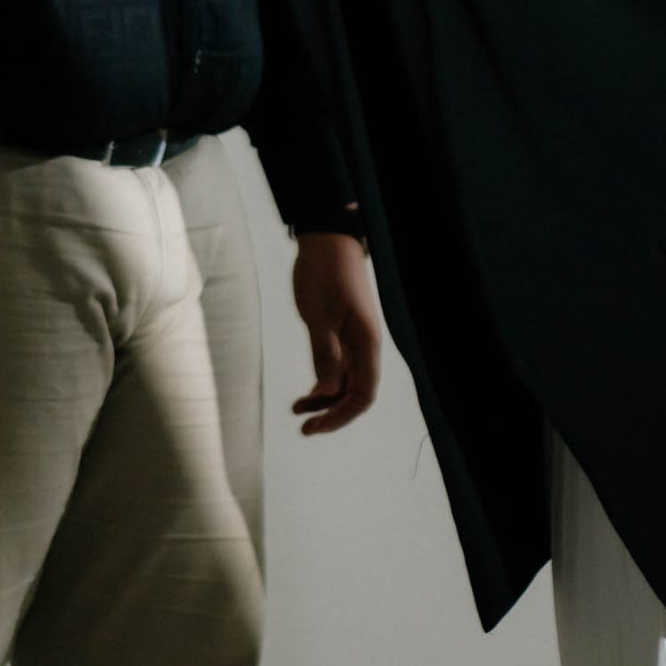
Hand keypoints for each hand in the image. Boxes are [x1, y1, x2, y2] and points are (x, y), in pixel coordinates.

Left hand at [291, 231, 381, 434]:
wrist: (326, 238)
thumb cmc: (324, 272)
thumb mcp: (319, 315)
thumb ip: (325, 355)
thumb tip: (327, 393)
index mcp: (366, 343)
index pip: (363, 394)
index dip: (342, 416)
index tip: (316, 426)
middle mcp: (364, 345)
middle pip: (355, 393)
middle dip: (332, 413)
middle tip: (304, 427)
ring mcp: (353, 339)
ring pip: (344, 381)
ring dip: (324, 399)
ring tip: (298, 410)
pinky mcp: (340, 331)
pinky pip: (336, 366)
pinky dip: (322, 381)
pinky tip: (306, 393)